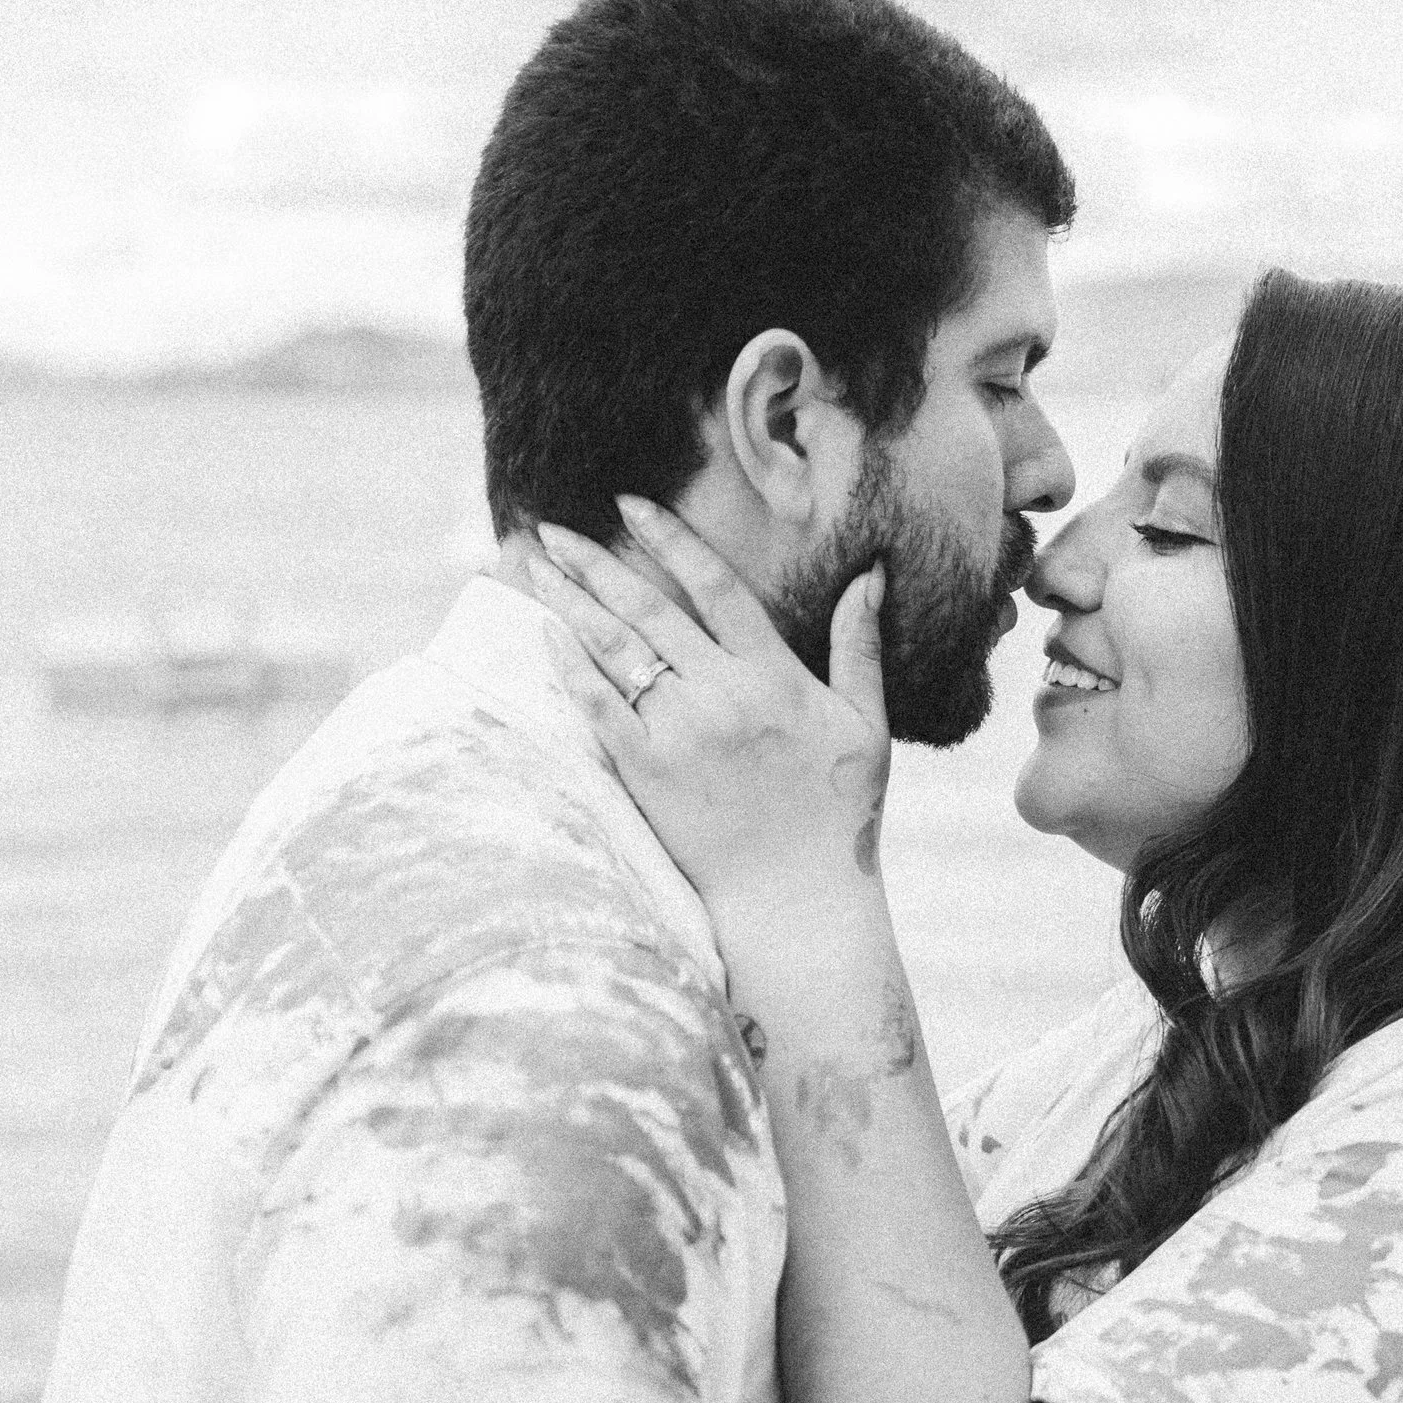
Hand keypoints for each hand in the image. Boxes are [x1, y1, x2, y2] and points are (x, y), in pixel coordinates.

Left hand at [524, 495, 892, 913]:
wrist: (795, 898)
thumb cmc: (837, 814)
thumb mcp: (865, 724)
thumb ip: (859, 646)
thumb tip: (870, 573)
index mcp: (774, 675)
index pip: (714, 584)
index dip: (669, 537)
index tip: (628, 503)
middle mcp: (722, 694)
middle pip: (646, 608)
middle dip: (593, 561)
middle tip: (551, 526)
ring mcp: (679, 733)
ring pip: (614, 649)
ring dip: (568, 600)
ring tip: (532, 563)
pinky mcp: (646, 772)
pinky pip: (598, 707)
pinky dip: (569, 667)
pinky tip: (545, 633)